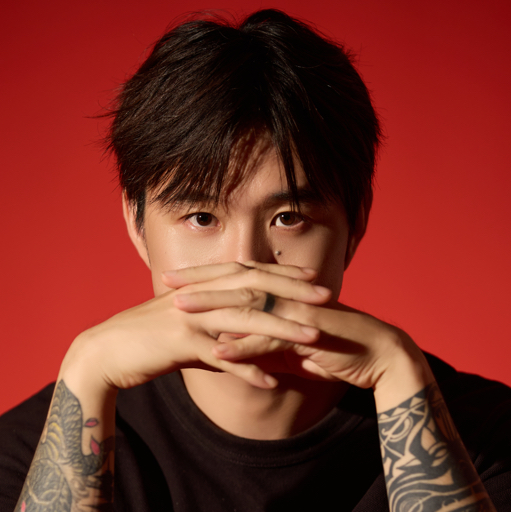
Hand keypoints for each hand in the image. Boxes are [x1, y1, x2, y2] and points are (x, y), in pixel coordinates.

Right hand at [61, 262, 330, 392]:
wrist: (106, 351)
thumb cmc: (147, 337)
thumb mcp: (184, 324)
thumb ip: (214, 330)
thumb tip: (240, 345)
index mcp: (201, 286)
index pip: (249, 272)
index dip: (281, 273)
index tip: (311, 278)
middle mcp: (200, 295)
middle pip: (254, 288)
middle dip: (293, 292)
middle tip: (327, 296)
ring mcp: (191, 317)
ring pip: (245, 319)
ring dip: (282, 329)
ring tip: (314, 338)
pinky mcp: (181, 343)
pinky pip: (221, 358)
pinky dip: (248, 371)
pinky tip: (273, 382)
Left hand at [171, 263, 433, 408]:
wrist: (380, 357)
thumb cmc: (336, 349)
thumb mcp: (293, 348)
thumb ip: (264, 346)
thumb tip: (236, 351)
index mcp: (285, 293)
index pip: (240, 278)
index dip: (208, 277)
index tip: (178, 277)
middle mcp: (290, 295)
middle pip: (239, 283)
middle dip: (201, 282)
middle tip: (167, 281)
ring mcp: (299, 311)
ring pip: (250, 305)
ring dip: (214, 308)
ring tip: (180, 311)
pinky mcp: (310, 333)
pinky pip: (271, 339)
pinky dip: (243, 345)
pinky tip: (217, 349)